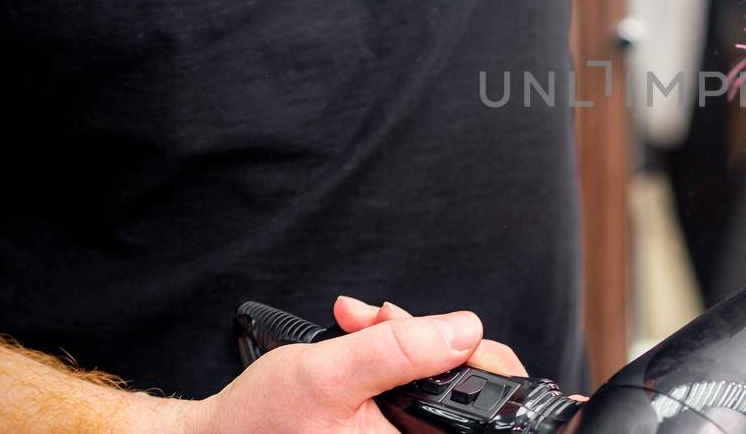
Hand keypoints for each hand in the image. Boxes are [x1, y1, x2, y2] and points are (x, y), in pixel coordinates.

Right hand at [176, 297, 524, 432]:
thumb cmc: (259, 422)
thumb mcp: (328, 375)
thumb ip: (397, 351)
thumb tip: (463, 330)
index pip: (487, 411)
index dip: (482, 361)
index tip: (451, 333)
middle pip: (467, 389)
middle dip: (431, 340)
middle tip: (383, 321)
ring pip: (438, 383)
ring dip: (405, 342)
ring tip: (358, 324)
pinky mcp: (389, 430)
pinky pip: (414, 390)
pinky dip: (392, 357)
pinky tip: (360, 339)